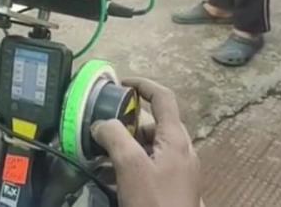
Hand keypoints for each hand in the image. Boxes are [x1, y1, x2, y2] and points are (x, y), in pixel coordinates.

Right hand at [91, 78, 200, 206]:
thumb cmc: (155, 201)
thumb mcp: (130, 165)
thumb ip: (115, 136)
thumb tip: (102, 123)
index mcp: (176, 138)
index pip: (163, 96)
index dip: (142, 84)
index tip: (119, 84)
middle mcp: (181, 150)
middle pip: (152, 124)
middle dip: (125, 123)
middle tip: (101, 128)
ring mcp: (178, 170)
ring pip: (148, 147)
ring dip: (124, 146)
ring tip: (99, 156)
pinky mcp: (171, 187)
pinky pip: (149, 165)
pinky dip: (129, 164)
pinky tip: (109, 176)